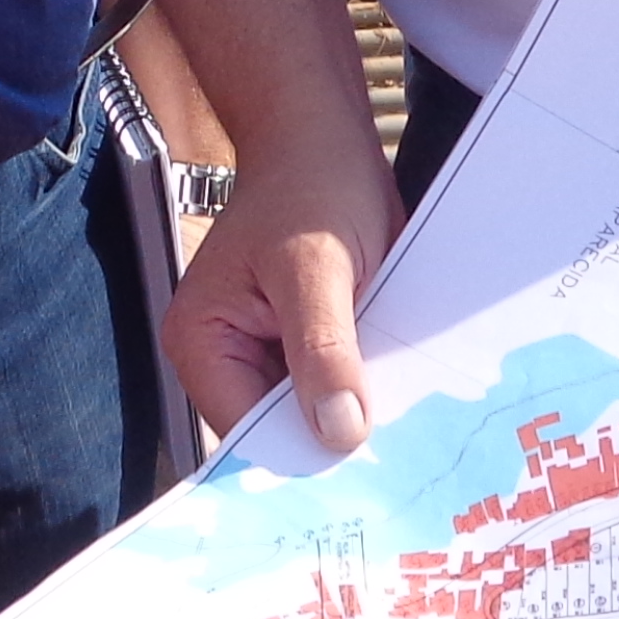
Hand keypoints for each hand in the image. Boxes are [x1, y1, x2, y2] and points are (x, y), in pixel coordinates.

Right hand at [165, 132, 399, 453]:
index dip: (305, 456)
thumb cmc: (310, 185)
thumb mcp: (317, 267)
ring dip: (361, 416)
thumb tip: (338, 434)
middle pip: (282, 432)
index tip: (367, 479)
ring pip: (315, 415)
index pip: (250, 433)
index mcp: (202, 342)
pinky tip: (409, 396)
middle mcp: (224, 358)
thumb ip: (323, 350)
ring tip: (416, 434)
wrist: (325, 139)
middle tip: (405, 464)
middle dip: (337, 440)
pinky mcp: (305, 345)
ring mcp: (265, 354)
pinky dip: (371, 390)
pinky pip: (336, 387)